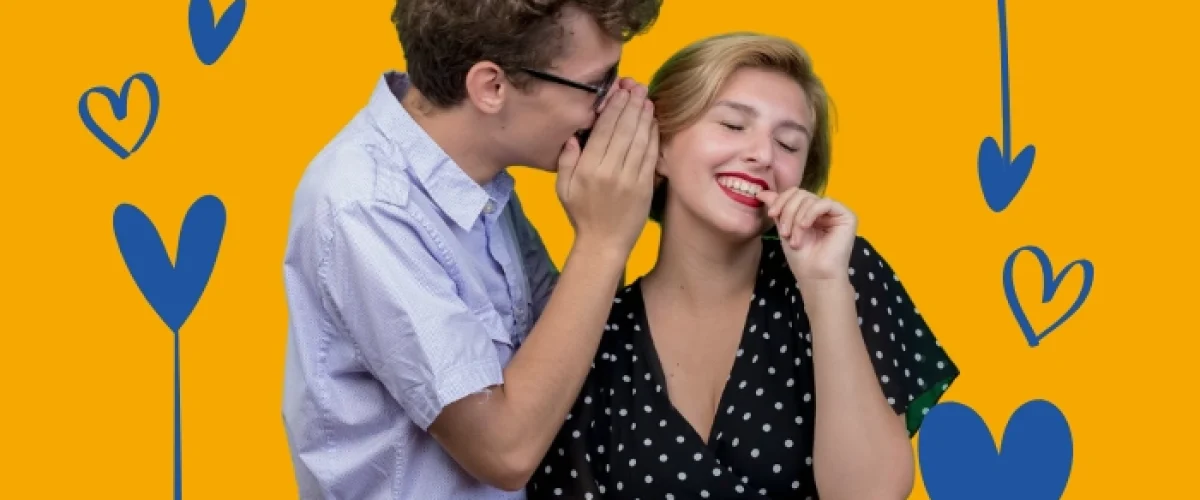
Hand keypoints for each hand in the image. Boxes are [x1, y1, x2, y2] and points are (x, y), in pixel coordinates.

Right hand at [556, 84, 658, 256]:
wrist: (605, 243)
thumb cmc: (582, 215)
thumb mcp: (563, 188)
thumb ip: (566, 160)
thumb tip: (573, 135)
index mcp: (588, 170)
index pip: (603, 131)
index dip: (613, 108)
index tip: (619, 91)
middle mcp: (610, 172)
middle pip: (623, 130)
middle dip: (631, 105)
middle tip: (637, 86)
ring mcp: (630, 179)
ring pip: (639, 140)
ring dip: (644, 116)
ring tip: (646, 98)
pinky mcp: (645, 186)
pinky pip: (650, 155)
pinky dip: (653, 136)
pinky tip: (653, 122)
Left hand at [756, 188, 857, 282]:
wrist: (816, 277)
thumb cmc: (801, 258)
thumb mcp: (784, 229)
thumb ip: (778, 209)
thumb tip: (762, 192)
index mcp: (810, 211)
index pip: (795, 193)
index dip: (781, 200)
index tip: (771, 214)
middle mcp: (824, 209)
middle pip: (801, 194)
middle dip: (788, 212)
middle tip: (784, 232)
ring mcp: (836, 212)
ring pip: (810, 199)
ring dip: (796, 219)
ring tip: (794, 239)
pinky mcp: (847, 216)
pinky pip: (824, 203)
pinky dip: (810, 214)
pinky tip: (805, 227)